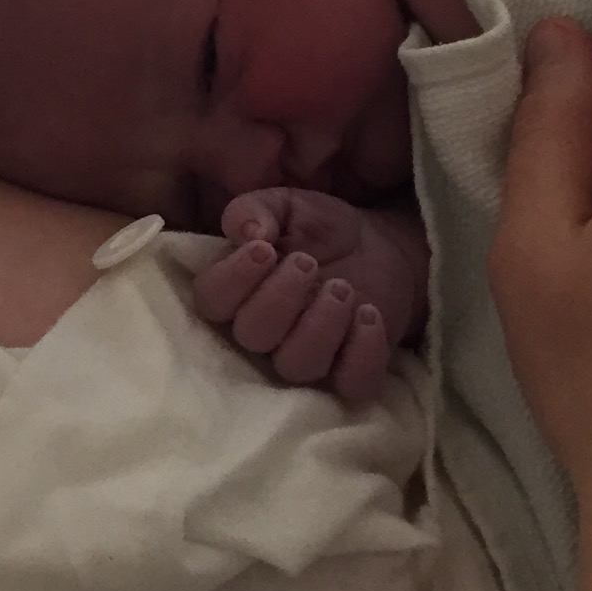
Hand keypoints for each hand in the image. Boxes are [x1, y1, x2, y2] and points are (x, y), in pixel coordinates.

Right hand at [192, 187, 424, 402]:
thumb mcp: (288, 206)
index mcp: (238, 292)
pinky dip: (362, 354)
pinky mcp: (350, 372)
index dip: (233, 279)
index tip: (265, 249)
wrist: (379, 247)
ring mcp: (307, 357)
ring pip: (296, 364)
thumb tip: (248, 231)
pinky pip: (350, 384)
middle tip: (308, 262)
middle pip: (252, 336)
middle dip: (280, 297)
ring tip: (342, 288)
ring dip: (320, 325)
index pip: (212, 301)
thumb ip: (256, 209)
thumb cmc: (320, 229)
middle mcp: (264, 333)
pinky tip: (370, 315)